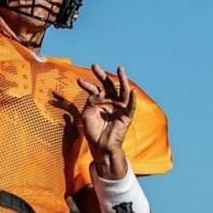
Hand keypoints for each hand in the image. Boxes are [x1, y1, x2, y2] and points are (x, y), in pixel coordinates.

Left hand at [52, 63, 136, 178]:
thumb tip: (98, 93)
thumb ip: (91, 102)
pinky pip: (131, 107)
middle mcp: (111, 102)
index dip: (87, 84)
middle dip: (101, 75)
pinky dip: (133, 99)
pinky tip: (132, 91)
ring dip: (122, 80)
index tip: (79, 81)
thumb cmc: (92, 131)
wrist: (100, 146)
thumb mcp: (87, 114)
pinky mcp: (126, 116)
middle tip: (94, 66)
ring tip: (120, 69)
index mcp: (100, 101)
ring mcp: (120, 108)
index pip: (95, 89)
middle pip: (108, 85)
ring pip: (123, 91)